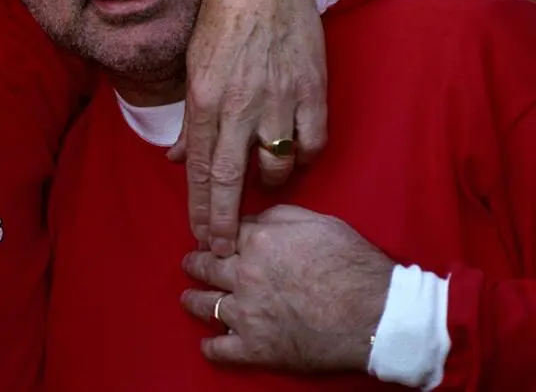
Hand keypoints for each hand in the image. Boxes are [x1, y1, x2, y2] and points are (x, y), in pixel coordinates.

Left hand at [171, 0, 325, 254]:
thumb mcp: (192, 65)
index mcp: (205, 98)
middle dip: (227, 219)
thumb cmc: (220, 20)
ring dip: (268, 184)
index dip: (202, 207)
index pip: (201, 168)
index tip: (203, 235)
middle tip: (225, 247)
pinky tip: (292, 157)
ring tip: (261, 188)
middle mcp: (240, 104)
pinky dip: (302, 157)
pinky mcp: (312, 90)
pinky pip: (311, 142)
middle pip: (233, 178)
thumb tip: (179, 159)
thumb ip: (190, 119)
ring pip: (277, 165)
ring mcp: (279, 99)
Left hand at [179, 205, 393, 372]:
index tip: (210, 240)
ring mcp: (246, 313)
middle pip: (205, 266)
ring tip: (189, 299)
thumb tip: (253, 220)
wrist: (376, 314)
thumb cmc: (353, 266)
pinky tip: (208, 343)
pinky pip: (220, 349)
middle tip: (191, 264)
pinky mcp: (255, 348)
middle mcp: (243, 275)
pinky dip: (211, 346)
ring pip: (204, 305)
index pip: (223, 235)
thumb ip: (277, 217)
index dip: (215, 237)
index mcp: (257, 242)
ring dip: (193, 300)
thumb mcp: (317, 222)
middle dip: (195, 264)